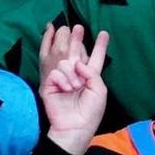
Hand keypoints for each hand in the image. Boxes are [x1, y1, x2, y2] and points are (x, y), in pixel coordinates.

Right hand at [39, 24, 110, 154]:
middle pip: (77, 53)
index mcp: (91, 77)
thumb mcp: (99, 90)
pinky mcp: (50, 84)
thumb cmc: (90, 111)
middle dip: (78, 40)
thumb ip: (91, 72)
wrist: (74, 126)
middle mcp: (77, 75)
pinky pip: (56, 72)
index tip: (104, 33)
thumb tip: (77, 63)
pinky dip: (62, 80)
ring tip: (74, 87)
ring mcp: (63, 79)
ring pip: (65, 62)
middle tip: (78, 27)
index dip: (100, 46)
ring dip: (72, 74)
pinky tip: (65, 89)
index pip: (95, 58)